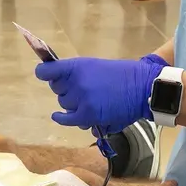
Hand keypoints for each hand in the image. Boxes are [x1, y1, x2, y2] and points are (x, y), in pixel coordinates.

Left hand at [35, 55, 163, 131]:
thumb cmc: (120, 74)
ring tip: (89, 100)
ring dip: (73, 104)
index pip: (46, 71)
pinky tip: (58, 116)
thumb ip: (75, 73)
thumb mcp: (94, 65)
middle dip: (66, 89)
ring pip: (64, 104)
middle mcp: (75, 82)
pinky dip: (62, 118)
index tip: (45, 74)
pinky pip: (68, 119)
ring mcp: (81, 99)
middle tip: (81, 88)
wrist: (141, 87)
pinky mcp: (88, 115)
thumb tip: (55, 79)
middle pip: (57, 90)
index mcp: (76, 66)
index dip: (44, 73)